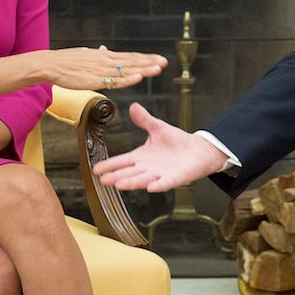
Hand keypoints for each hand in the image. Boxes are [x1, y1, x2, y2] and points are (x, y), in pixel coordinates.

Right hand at [45, 46, 166, 90]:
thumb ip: (98, 55)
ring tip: (157, 69)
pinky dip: (127, 79)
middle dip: (149, 62)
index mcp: (105, 56)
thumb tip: (105, 50)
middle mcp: (106, 61)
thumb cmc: (67, 61)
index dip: (145, 58)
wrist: (50, 64)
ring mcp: (101, 70)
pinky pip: (114, 80)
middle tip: (165, 62)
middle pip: (132, 61)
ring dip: (143, 69)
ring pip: (126, 70)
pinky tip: (138, 78)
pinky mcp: (95, 80)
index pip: (129, 56)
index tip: (158, 58)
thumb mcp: (85, 55)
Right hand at [93, 103, 227, 191]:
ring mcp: (160, 175)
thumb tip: (133, 106)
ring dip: (132, 182)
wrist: (198, 150)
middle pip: (129, 173)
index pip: (122, 161)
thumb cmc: (178, 142)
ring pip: (143, 179)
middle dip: (116, 176)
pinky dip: (159, 185)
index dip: (110, 165)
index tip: (96, 169)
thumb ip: (144, 120)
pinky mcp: (175, 178)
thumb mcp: (158, 127)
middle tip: (103, 180)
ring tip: (120, 184)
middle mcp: (148, 168)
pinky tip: (151, 188)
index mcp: (142, 157)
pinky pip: (166, 183)